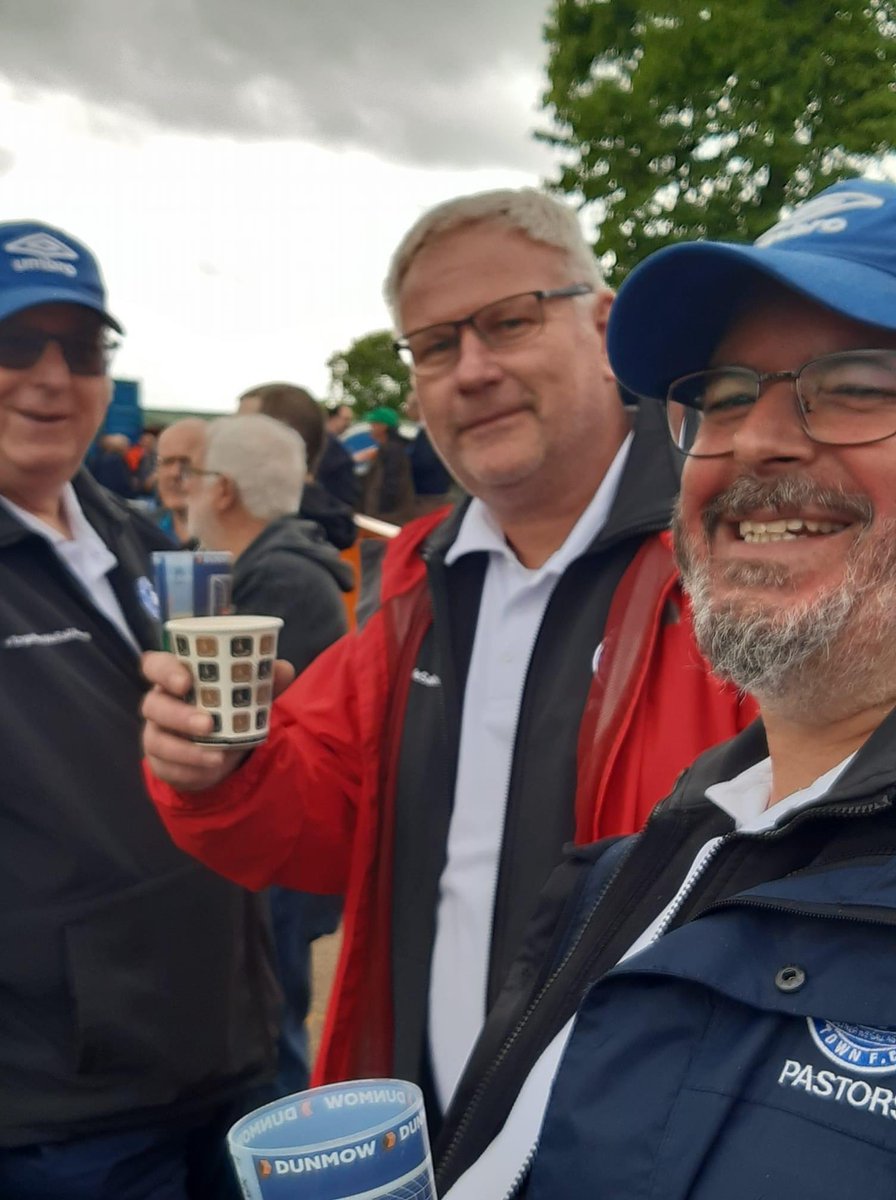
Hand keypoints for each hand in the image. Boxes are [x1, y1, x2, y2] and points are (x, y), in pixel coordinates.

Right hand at [141, 651, 294, 790]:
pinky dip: (189, 770)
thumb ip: (265, 680)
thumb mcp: (248, 694)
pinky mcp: (160, 761)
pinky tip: (210, 769)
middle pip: (152, 704)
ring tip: (217, 756)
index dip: (164, 671)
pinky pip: (166, 767)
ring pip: (156, 740)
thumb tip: (284, 669)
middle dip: (178, 715)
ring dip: (185, 750)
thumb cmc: (228, 709)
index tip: (186, 681)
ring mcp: (156, 733)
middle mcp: (159, 702)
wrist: (222, 751)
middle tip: (208, 724)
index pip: (155, 665)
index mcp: (176, 676)